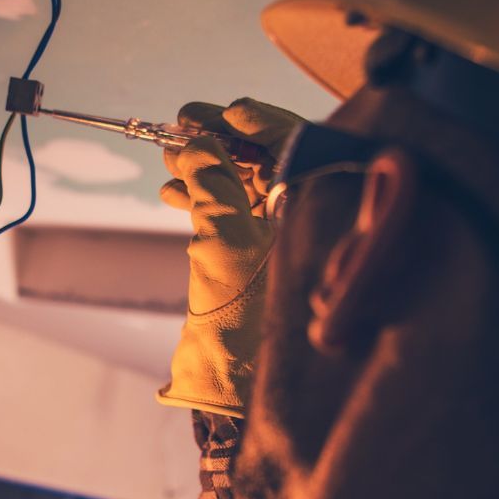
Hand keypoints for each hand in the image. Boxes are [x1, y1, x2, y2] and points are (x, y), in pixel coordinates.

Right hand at [156, 98, 303, 416]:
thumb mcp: (222, 239)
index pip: (302, 146)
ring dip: (211, 169)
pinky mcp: (270, 263)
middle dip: (226, 142)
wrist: (234, 387)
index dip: (258, 122)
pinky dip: (211, 200)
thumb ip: (213, 183)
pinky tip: (173, 191)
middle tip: (182, 124)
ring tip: (169, 157)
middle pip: (278, 162)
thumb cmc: (242, 318)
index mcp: (328, 211)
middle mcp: (322, 222)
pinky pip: (244, 216)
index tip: (221, 111)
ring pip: (256, 189)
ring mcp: (297, 244)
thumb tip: (201, 142)